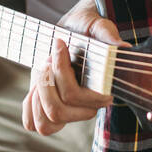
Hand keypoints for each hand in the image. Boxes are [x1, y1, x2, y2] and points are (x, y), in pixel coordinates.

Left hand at [22, 0, 121, 135]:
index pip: (74, 96)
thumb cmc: (86, 29)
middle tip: (48, 61)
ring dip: (37, 96)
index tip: (60, 44)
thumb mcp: (96, 26)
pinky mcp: (51, 112)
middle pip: (57, 111)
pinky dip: (29, 107)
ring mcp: (68, 113)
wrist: (74, 33)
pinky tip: (36, 87)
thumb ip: (107, 34)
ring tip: (43, 74)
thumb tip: (122, 47)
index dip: (60, 71)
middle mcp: (86, 107)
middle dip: (46, 83)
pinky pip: (33, 125)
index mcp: (101, 91)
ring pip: (45, 123)